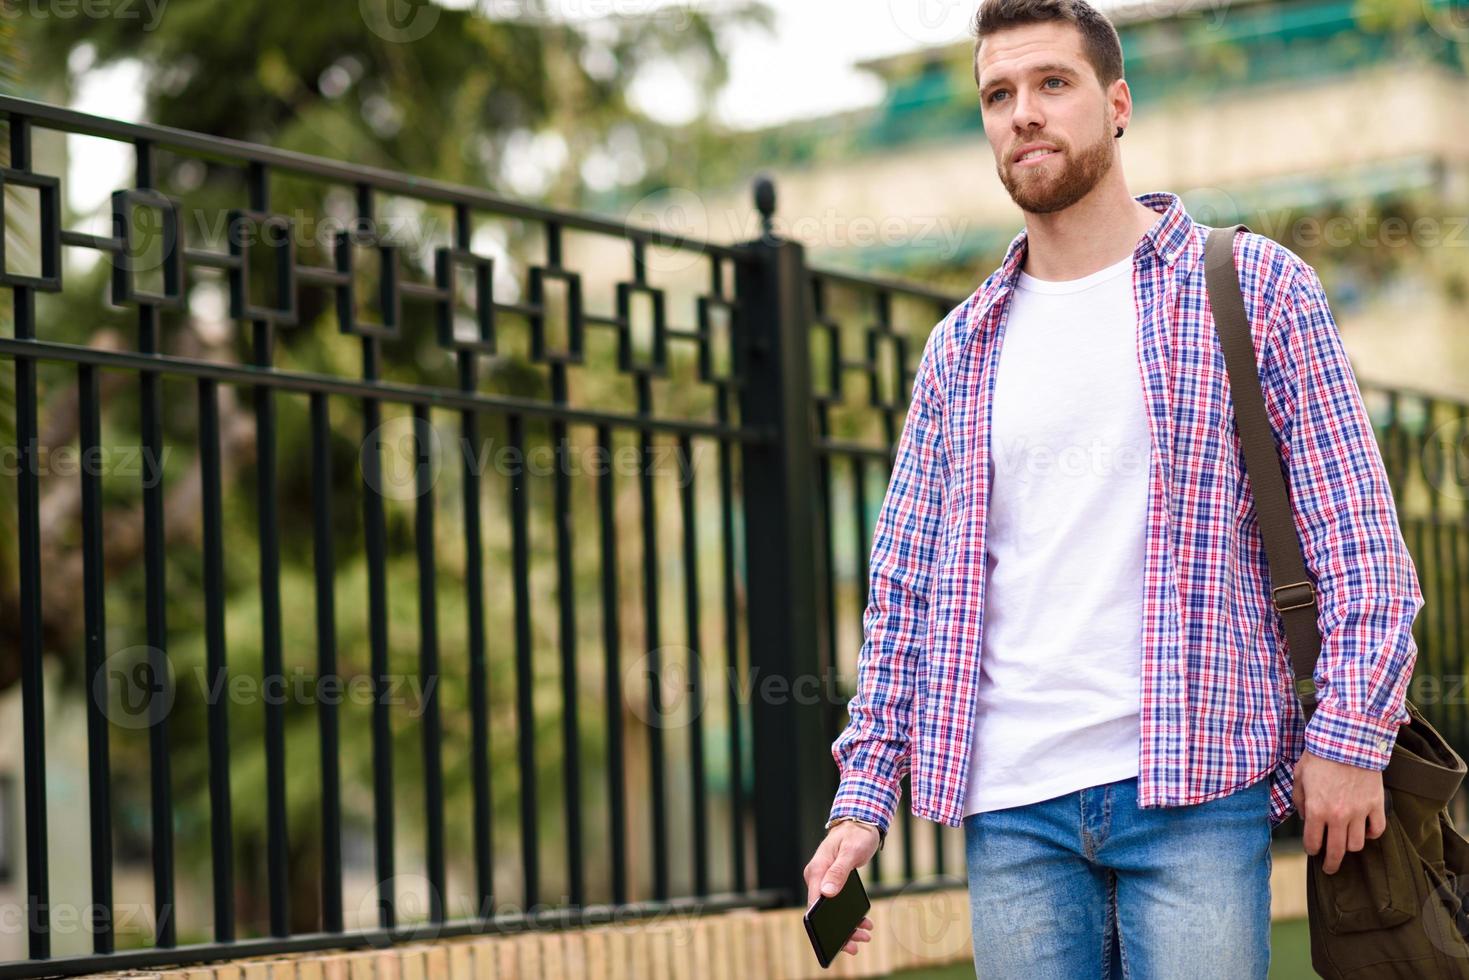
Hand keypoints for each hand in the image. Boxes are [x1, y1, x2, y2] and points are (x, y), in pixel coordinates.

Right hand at [803, 822, 879, 955]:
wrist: (861, 823)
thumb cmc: (856, 835)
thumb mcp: (850, 852)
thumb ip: (838, 872)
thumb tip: (826, 893)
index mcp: (816, 871)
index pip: (814, 904)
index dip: (822, 924)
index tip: (836, 939)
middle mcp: (817, 878)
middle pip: (822, 911)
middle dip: (839, 930)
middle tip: (856, 944)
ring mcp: (824, 881)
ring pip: (831, 911)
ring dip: (847, 926)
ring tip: (864, 935)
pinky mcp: (833, 882)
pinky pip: (838, 904)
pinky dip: (850, 915)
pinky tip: (864, 922)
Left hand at [1294, 747, 1387, 873]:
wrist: (1347, 740)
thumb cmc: (1319, 755)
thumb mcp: (1299, 776)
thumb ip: (1300, 800)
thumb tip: (1307, 819)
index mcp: (1317, 810)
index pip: (1313, 842)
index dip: (1311, 850)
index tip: (1312, 851)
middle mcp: (1338, 816)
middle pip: (1336, 851)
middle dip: (1331, 863)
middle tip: (1330, 868)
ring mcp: (1359, 812)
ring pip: (1357, 844)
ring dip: (1350, 847)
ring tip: (1346, 845)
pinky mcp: (1376, 805)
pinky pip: (1377, 830)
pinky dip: (1372, 834)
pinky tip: (1365, 832)